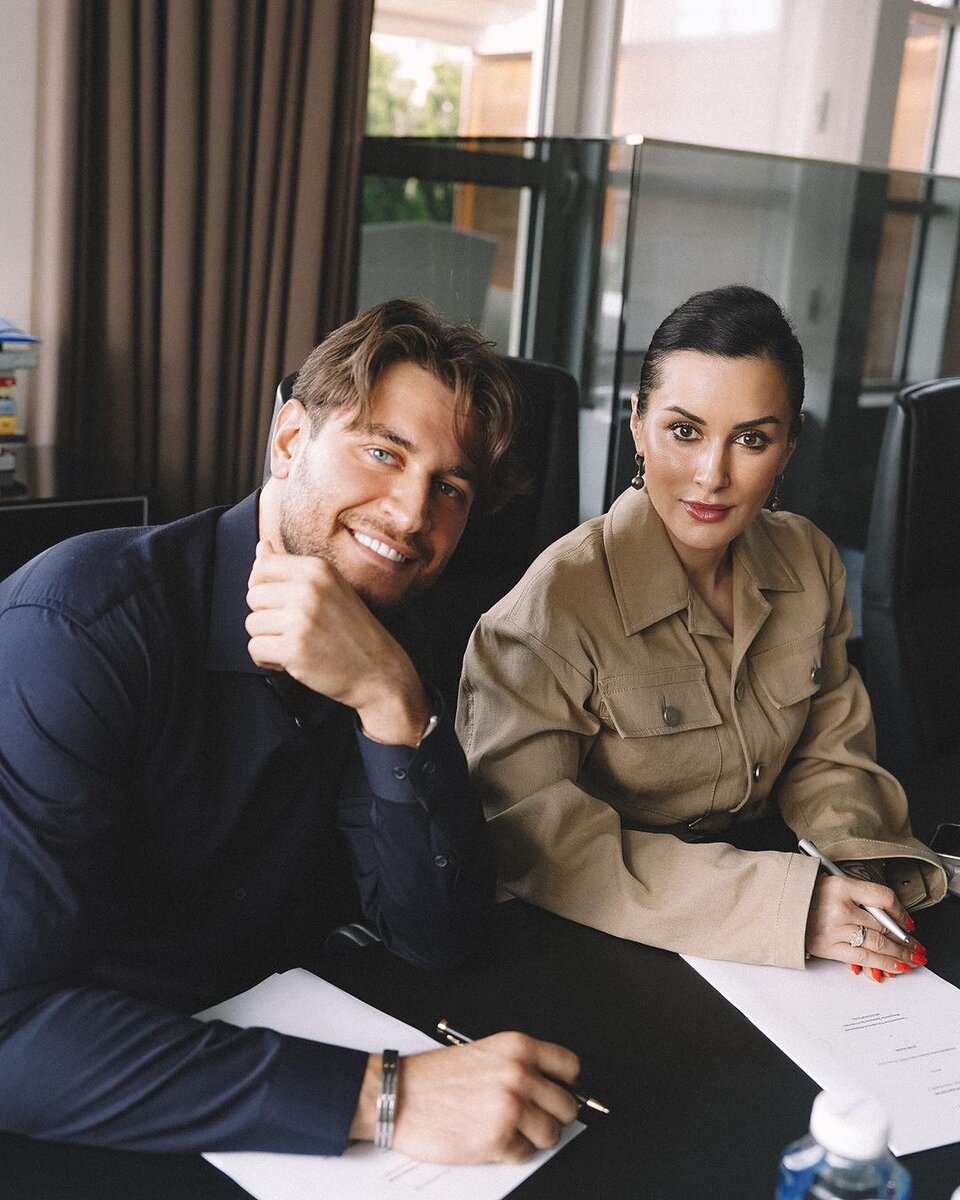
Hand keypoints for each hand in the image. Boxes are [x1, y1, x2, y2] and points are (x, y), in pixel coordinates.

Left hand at [246, 540, 430, 743]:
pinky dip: (268, 659)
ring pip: (252, 624)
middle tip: (294, 628)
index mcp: (317, 569)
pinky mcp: (294, 648)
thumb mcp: (329, 587)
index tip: (282, 603)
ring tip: (295, 643)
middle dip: (268, 616)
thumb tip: (261, 547)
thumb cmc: (353, 630)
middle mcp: (308, 589)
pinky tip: (291, 659)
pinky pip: (255, 649)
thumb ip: (292, 567)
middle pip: (253, 596)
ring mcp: (301, 619)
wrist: (379, 670)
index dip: (264, 588)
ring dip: (268, 639)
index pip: (262, 567)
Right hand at [349, 1034, 580, 1163]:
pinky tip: (491, 1140)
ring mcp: (511, 1106)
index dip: (566, 1084)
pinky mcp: (499, 1138)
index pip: (570, 1066)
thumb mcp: (484, 1053)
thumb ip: (518, 1065)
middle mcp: (519, 1073)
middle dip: (551, 1116)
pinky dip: (512, 1152)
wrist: (399, 1095)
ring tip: (509, 1130)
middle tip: (531, 1117)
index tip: (559, 1092)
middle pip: (567, 1106)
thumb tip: (548, 1086)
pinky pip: (525, 1154)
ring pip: (551, 1133)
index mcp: (517, 1047)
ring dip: (533, 1137)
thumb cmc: (434, 1077)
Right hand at [805, 875, 926, 980]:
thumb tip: (887, 917)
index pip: (883, 897)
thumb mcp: (830, 883)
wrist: (774, 906)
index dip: (900, 911)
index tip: (907, 922)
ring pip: (878, 944)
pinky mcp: (828, 947)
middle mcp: (840, 907)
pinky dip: (883, 964)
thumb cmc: (802, 894)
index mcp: (841, 885)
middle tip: (917, 947)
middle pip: (884, 925)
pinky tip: (896, 967)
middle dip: (905, 940)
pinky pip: (863, 958)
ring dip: (900, 954)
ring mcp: (834, 929)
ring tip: (913, 960)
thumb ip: (858, 897)